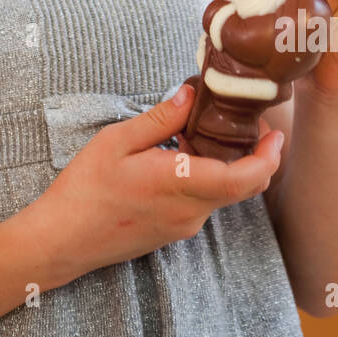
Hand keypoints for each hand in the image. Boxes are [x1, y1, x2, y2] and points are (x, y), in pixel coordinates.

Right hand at [34, 85, 283, 281]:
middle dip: (253, 156)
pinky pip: (200, 202)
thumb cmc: (85, 188)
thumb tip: (190, 96)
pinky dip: (203, 178)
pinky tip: (178, 157)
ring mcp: (182, 226)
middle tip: (245, 123)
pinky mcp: (171, 232)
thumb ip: (160, 119)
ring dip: (223, 165)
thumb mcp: (117, 141)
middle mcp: (190, 212)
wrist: (62, 240)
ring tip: (200, 132)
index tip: (275, 133)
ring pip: (220, 194)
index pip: (244, 178)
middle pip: (240, 187)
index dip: (268, 158)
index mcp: (180, 185)